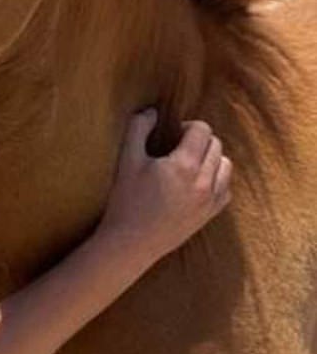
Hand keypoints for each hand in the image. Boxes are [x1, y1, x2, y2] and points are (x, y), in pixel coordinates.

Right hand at [98, 110, 230, 262]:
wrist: (131, 243)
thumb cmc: (126, 200)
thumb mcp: (127, 160)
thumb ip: (138, 128)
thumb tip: (152, 111)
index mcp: (184, 166)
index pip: (202, 130)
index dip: (188, 126)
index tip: (173, 134)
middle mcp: (203, 183)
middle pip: (216, 145)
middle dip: (200, 140)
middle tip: (179, 147)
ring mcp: (210, 201)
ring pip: (226, 166)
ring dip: (212, 158)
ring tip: (191, 163)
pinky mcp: (209, 215)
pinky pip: (227, 189)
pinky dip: (218, 180)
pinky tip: (199, 182)